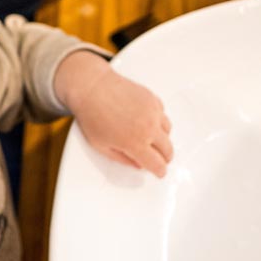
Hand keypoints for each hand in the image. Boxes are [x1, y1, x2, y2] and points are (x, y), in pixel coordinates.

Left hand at [55, 51, 173, 176]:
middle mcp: (148, 127)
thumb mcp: (101, 146)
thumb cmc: (92, 115)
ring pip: (168, 131)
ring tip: (150, 139)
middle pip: (168, 150)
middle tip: (157, 158)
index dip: (159, 171)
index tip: (159, 172)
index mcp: (135, 142)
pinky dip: (158, 120)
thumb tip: (138, 164)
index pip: (157, 164)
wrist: (91, 88)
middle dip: (164, 158)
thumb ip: (123, 159)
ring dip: (162, 138)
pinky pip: (163, 114)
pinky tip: (147, 121)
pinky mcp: (152, 98)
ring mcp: (152, 111)